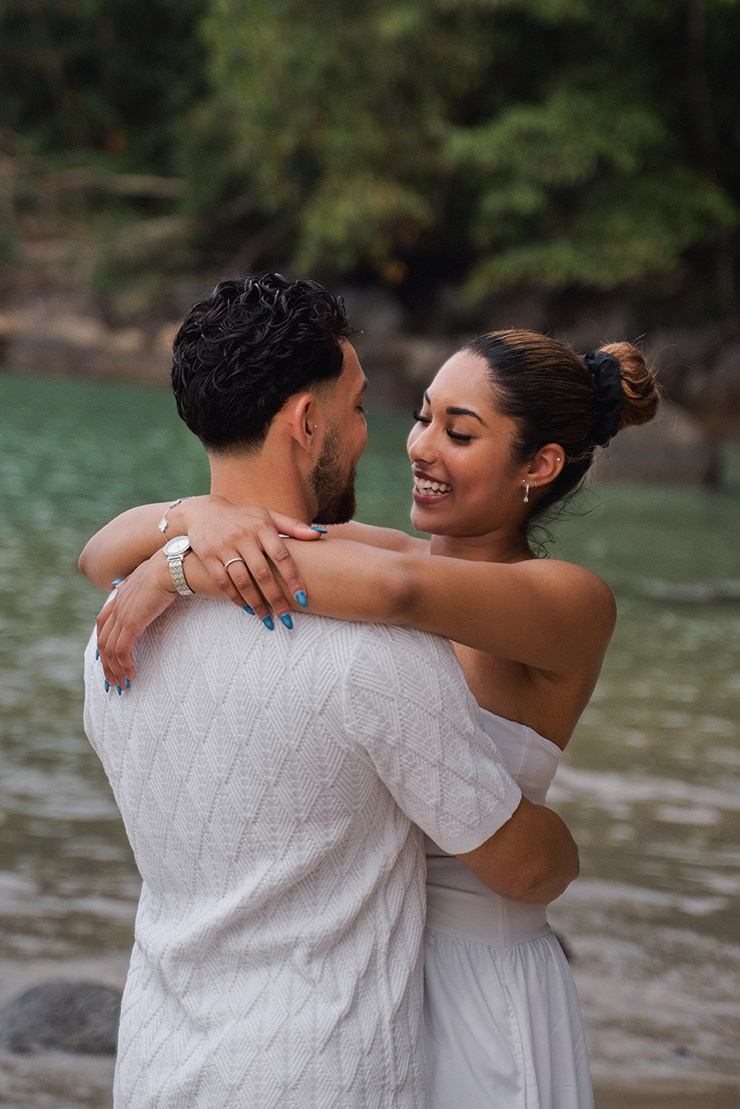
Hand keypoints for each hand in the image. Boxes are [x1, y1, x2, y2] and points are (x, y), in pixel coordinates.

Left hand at [96, 554, 176, 688]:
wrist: (171, 566)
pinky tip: (132, 674)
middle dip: (106, 664)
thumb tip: (147, 588)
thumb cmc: (169, 570)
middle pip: (103, 640)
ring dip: (115, 669)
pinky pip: (122, 650)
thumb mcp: (152, 579)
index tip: (106, 658)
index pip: (102, 622)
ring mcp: (123, 615)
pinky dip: (124, 665)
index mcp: (120, 596)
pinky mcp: (132, 623)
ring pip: (110, 649)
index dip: (103, 641)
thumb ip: (144, 587)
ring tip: (123, 684)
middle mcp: (117, 606)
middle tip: (112, 681)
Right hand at [184, 497, 325, 623]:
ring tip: (268, 620)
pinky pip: (223, 582)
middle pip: (262, 573)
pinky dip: (236, 598)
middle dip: (276, 598)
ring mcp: (224, 547)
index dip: (293, 578)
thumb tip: (320, 535)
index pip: (281, 556)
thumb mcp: (268, 516)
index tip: (303, 599)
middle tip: (287, 619)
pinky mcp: (208, 557)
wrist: (203, 512)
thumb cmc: (243, 518)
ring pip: (242, 581)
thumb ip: (293, 527)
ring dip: (256, 604)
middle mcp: (243, 536)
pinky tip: (247, 609)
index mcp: (262, 527)